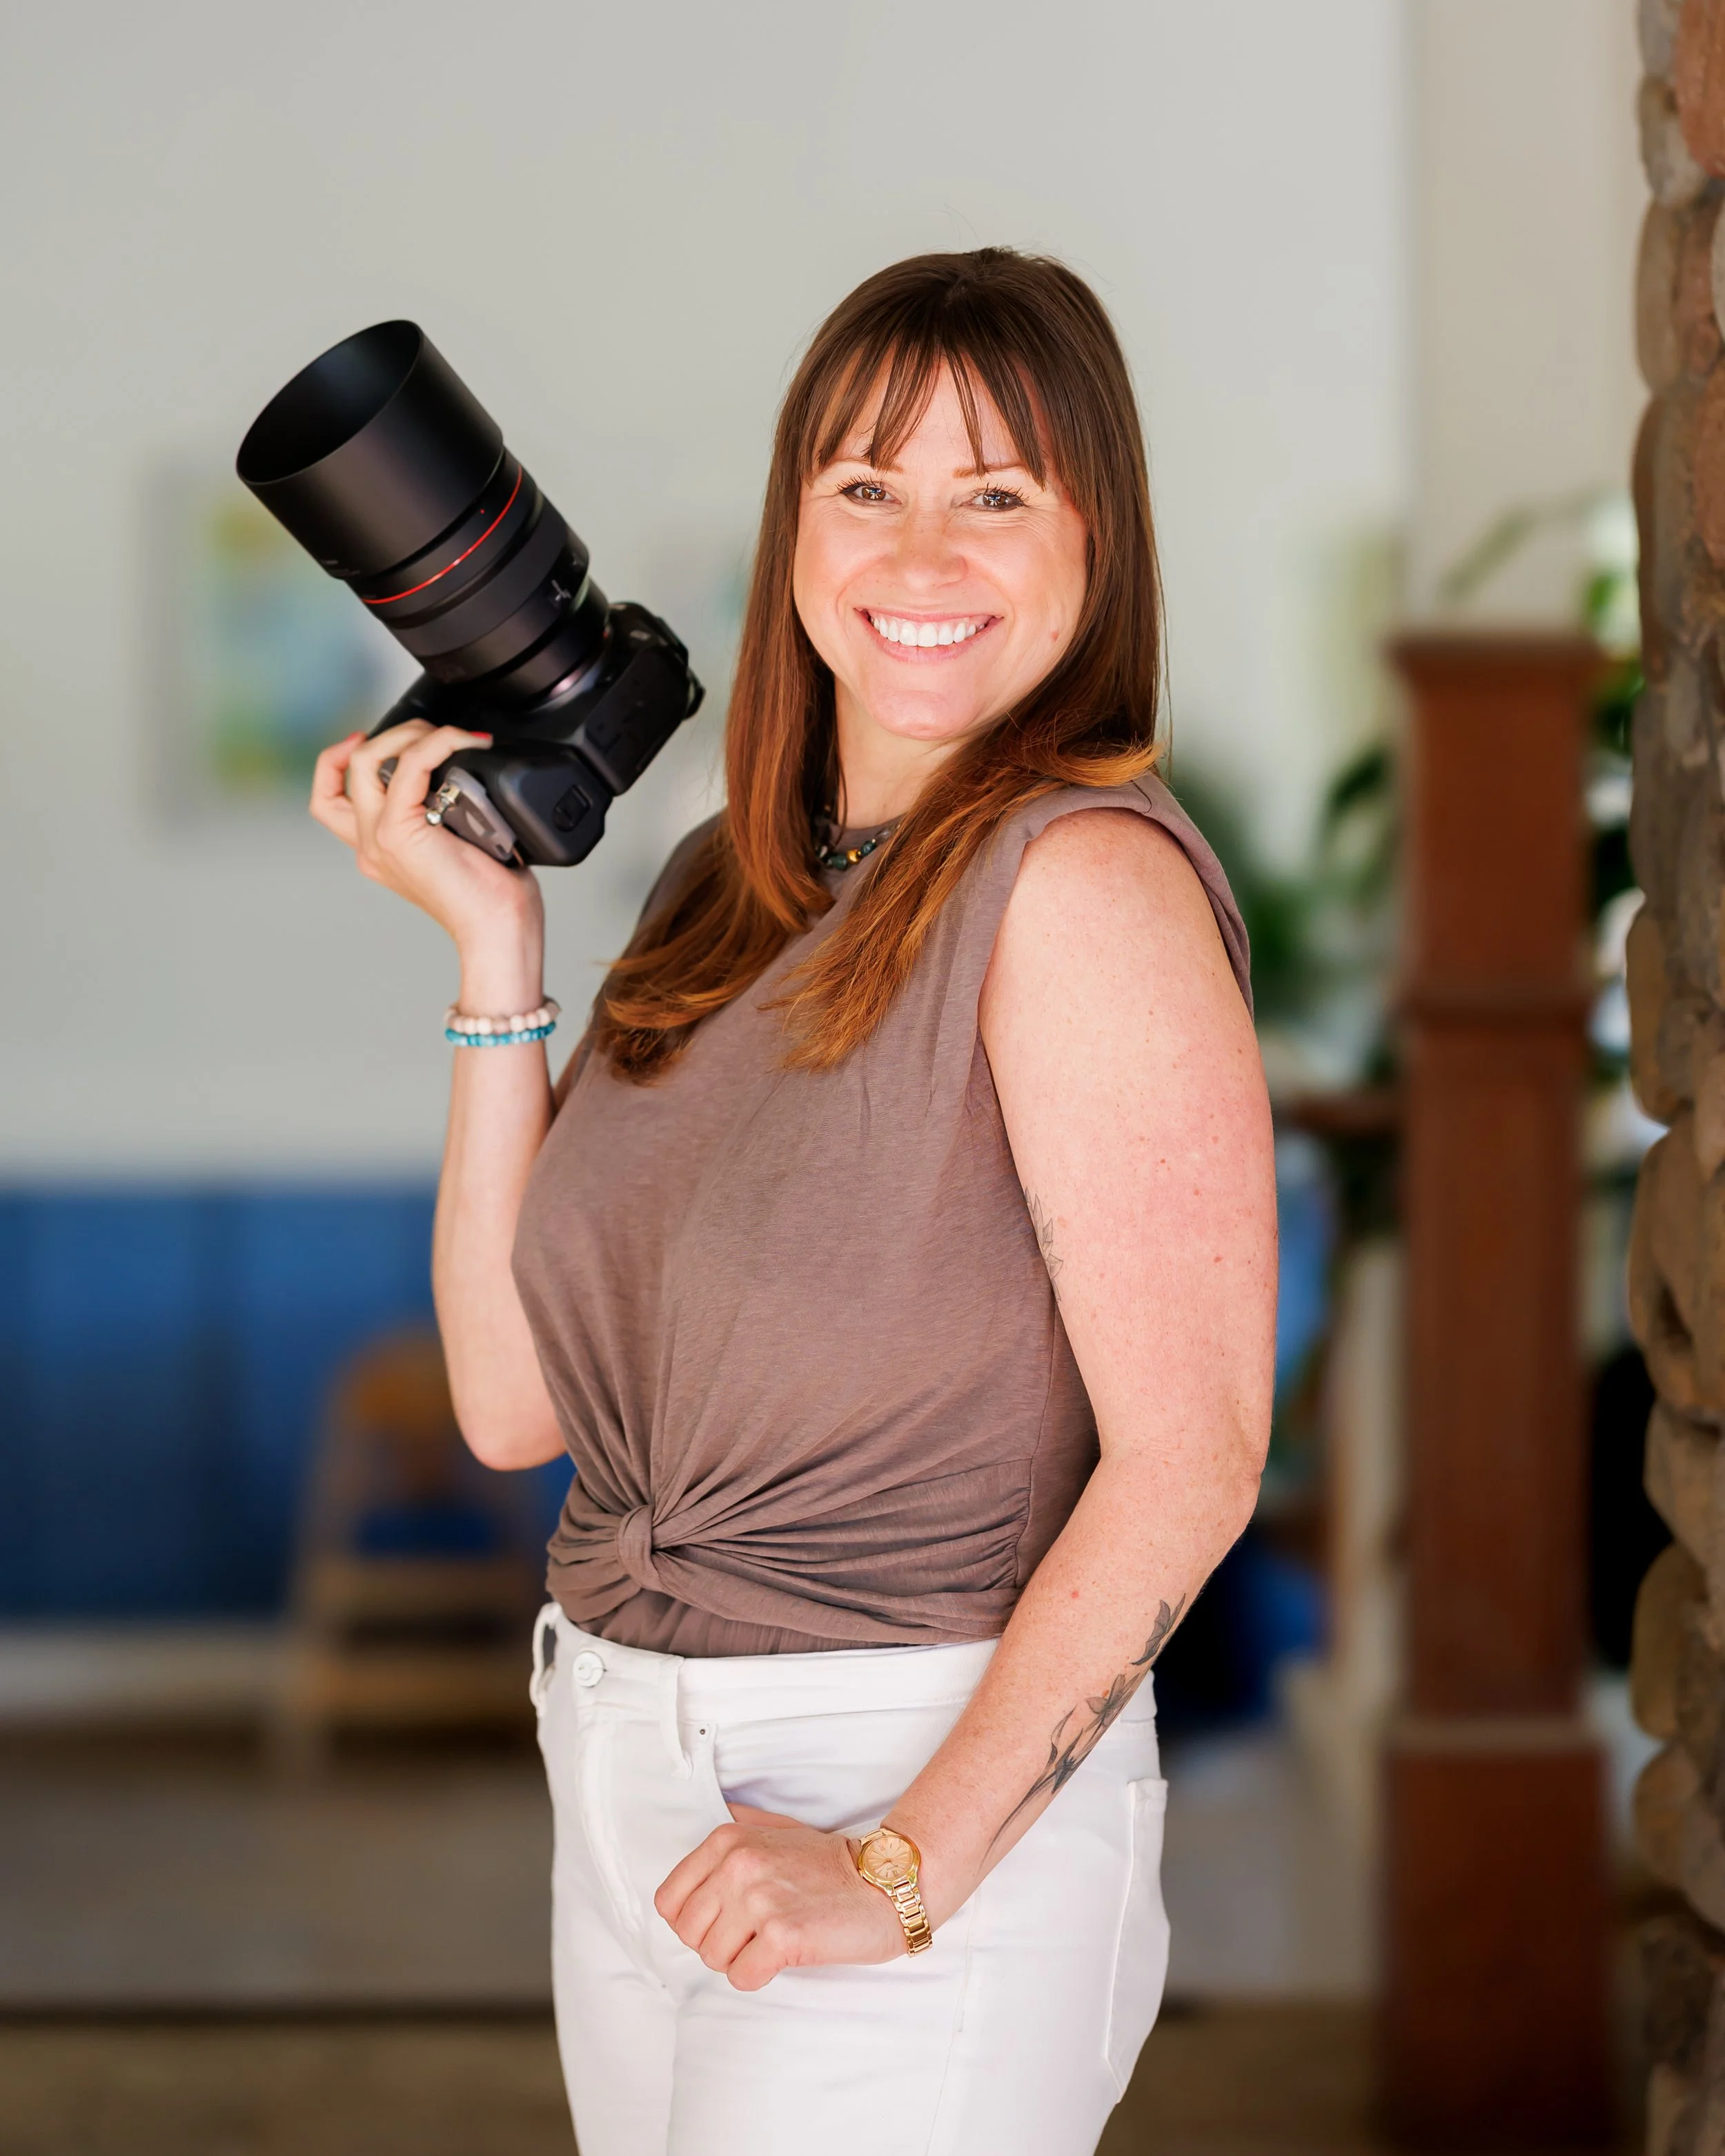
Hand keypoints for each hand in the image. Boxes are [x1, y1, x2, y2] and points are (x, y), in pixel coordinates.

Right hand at [309, 722, 544, 1000]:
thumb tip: (468, 771)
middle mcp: (369, 845)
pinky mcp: (398, 833)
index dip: (342, 758)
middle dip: (388, 735)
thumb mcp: (460, 845)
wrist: (499, 929)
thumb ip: (445, 812)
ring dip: (409, 733)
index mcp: (378, 849)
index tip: (377, 737)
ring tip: (451, 736)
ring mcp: (378, 838)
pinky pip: (409, 764)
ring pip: (366, 760)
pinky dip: (437, 742)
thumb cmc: (492, 896)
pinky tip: (464, 742)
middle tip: (435, 734)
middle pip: (342, 770)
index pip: (332, 795)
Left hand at [653, 1804, 904, 1990]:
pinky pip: (741, 1977)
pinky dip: (758, 1976)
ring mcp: (759, 1899)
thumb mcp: (779, 1828)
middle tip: (752, 1934)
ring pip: (711, 1958)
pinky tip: (783, 1957)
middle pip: (688, 1932)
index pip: (669, 1900)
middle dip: (716, 1942)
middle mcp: (738, 1865)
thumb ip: (741, 1825)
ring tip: (771, 1942)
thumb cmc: (830, 1865)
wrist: (884, 1883)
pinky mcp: (781, 1935)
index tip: (723, 1920)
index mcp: (728, 1840)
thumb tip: (712, 1813)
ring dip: (738, 1960)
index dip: (693, 1919)